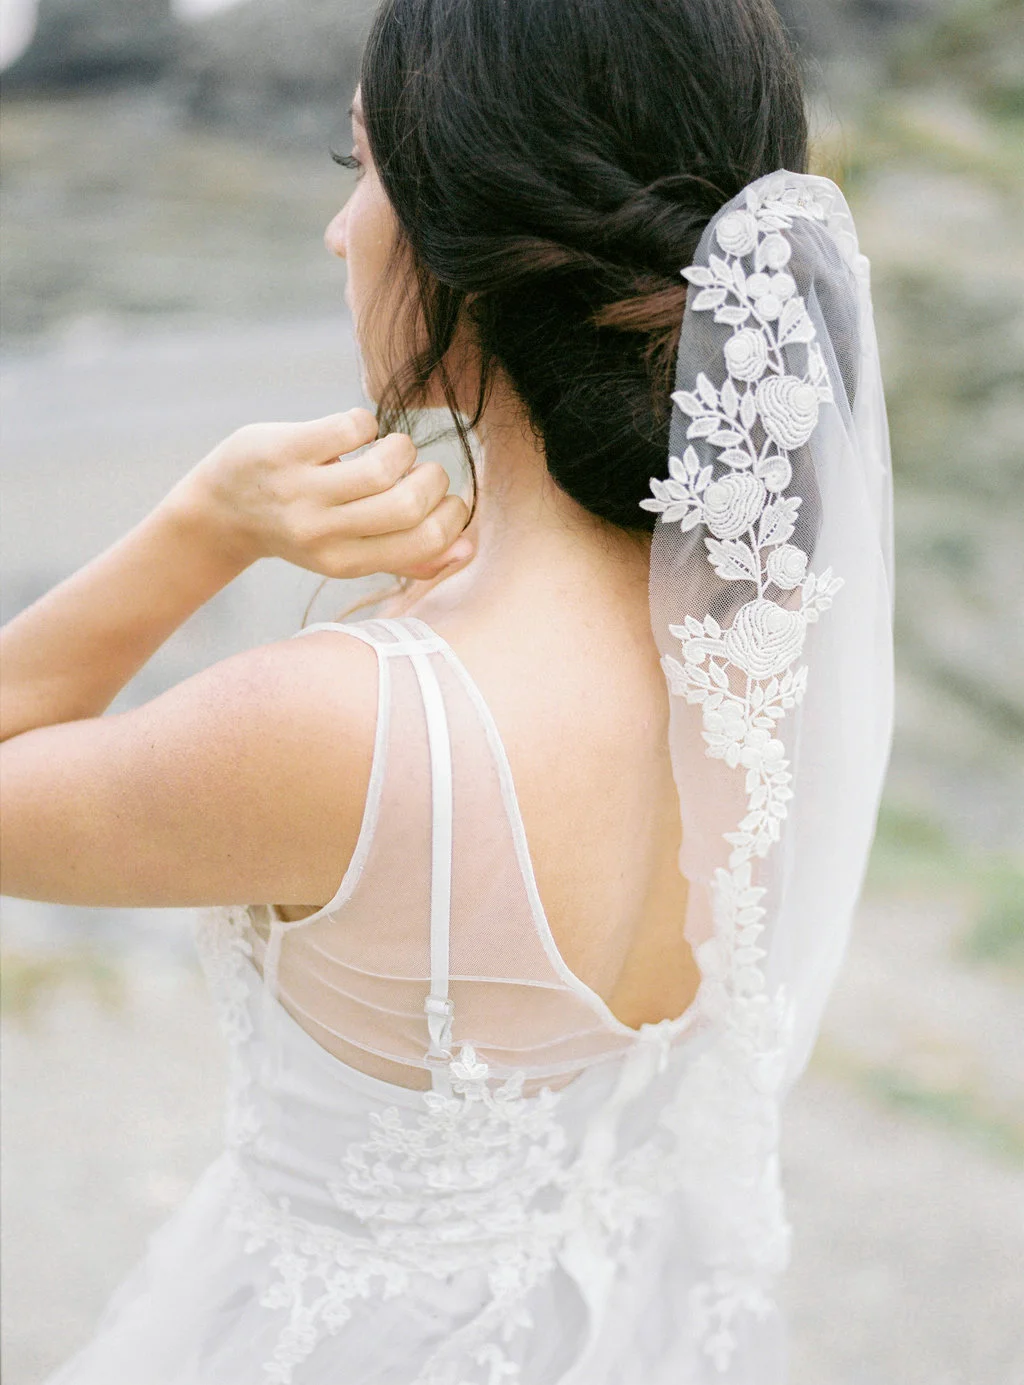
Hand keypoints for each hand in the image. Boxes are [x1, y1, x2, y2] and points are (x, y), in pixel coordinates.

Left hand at [172, 408, 473, 580]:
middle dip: (433, 479)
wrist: (222, 510)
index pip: (422, 542)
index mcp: (344, 563)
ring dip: (402, 449)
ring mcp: (300, 490)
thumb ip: (407, 558)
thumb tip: (469, 549)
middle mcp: (321, 533)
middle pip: (408, 504)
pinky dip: (366, 423)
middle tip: (423, 472)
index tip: (448, 501)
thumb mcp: (348, 555)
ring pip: (384, 464)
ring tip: (391, 451)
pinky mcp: (284, 450)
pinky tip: (355, 432)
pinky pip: (352, 426)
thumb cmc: (301, 529)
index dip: (452, 517)